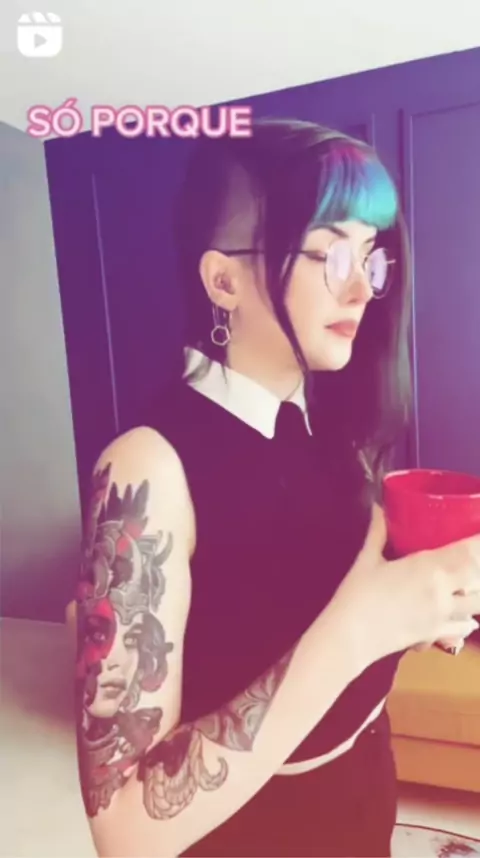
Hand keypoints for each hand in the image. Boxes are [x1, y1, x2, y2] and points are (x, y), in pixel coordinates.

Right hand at [329, 505, 479, 664]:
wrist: (350, 637)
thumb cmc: (357, 594)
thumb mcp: (367, 559)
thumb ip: (378, 531)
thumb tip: (378, 506)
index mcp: (428, 567)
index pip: (469, 552)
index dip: (479, 543)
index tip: (478, 535)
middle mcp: (443, 591)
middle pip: (479, 577)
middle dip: (478, 566)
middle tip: (473, 557)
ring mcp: (442, 616)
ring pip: (478, 605)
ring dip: (477, 593)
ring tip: (467, 586)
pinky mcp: (436, 635)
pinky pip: (465, 628)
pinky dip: (469, 620)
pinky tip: (463, 615)